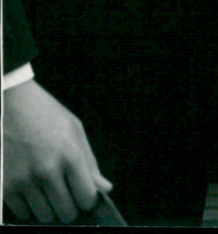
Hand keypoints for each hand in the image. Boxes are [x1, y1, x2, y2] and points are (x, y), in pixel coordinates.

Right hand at [3, 79, 111, 222]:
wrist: (10, 102)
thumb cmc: (45, 113)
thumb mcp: (74, 129)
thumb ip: (90, 162)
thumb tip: (105, 189)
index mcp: (69, 154)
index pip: (86, 199)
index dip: (88, 199)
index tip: (84, 194)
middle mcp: (46, 171)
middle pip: (66, 213)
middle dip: (70, 206)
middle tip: (65, 191)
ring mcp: (23, 181)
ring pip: (44, 217)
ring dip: (48, 207)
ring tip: (46, 187)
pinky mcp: (4, 187)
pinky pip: (22, 214)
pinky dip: (28, 206)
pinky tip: (30, 188)